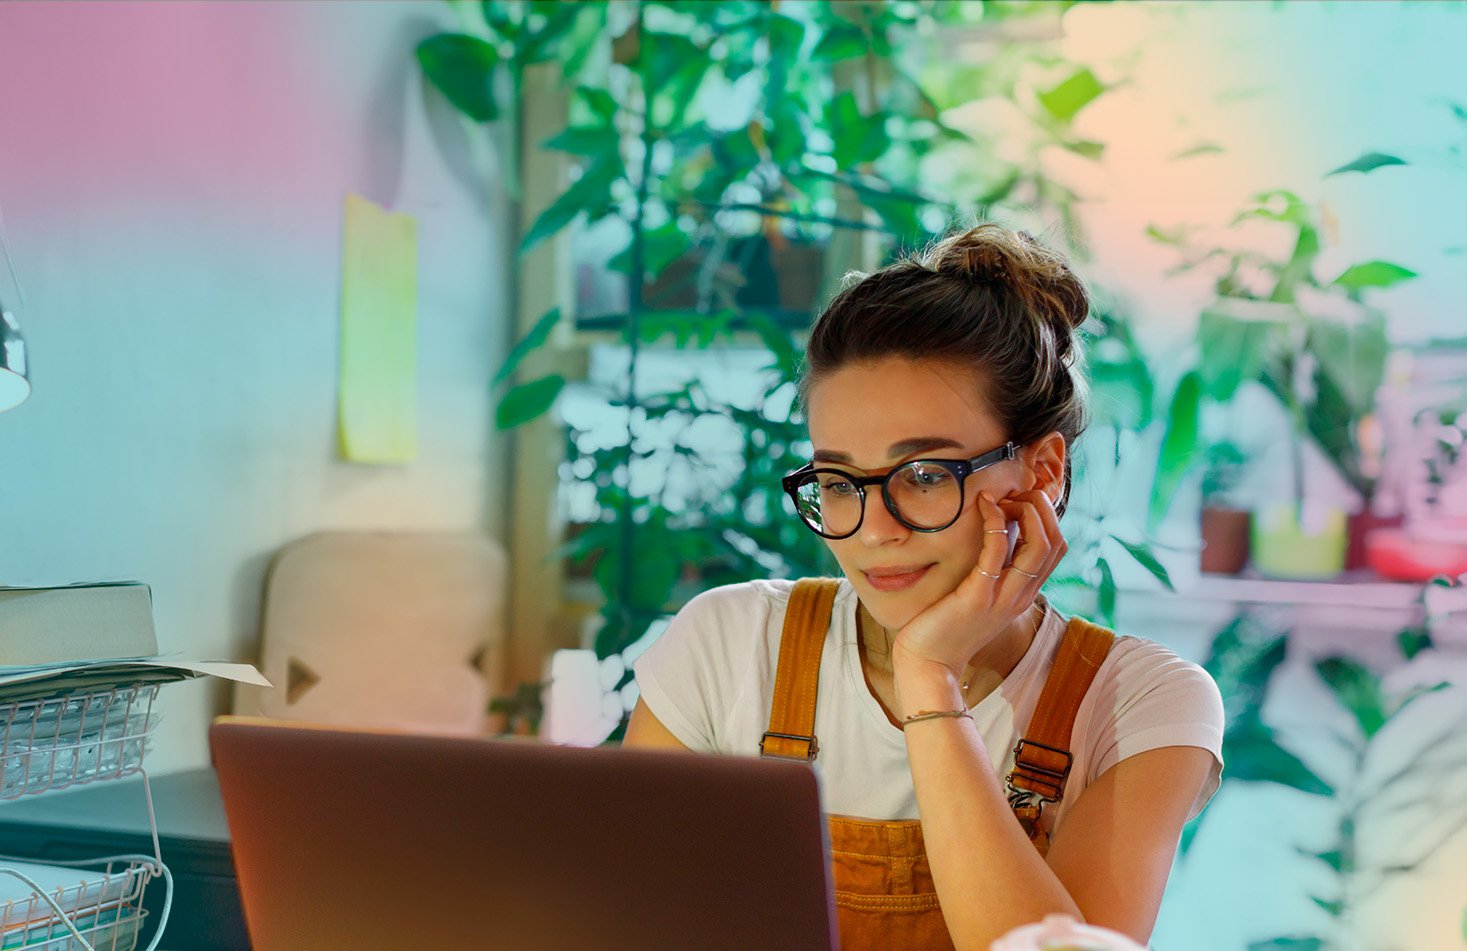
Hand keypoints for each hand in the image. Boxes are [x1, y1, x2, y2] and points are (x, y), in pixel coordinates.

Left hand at [890, 489, 1067, 688]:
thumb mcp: (980, 595)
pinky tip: (984, 507)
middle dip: (1041, 508)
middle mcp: (1021, 596)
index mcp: (1024, 594)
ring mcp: (1002, 597)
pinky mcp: (978, 596)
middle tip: (1013, 494)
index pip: (1056, 548)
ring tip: (1001, 498)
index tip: (1018, 500)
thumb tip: (997, 532)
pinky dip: (996, 523)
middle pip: (1056, 542)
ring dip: (1026, 512)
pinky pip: (998, 551)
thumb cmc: (947, 626)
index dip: (1046, 516)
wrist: (929, 663)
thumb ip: (994, 570)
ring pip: (1039, 546)